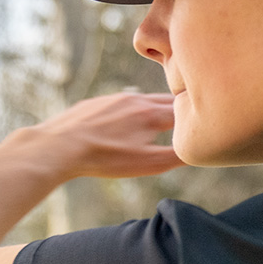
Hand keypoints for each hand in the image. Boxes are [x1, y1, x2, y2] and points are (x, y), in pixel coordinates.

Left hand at [11, 91, 183, 178]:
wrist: (57, 147)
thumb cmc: (104, 158)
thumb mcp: (148, 164)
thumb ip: (177, 155)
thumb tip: (198, 149)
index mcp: (152, 113)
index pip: (185, 109)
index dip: (196, 115)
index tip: (205, 120)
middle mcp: (135, 99)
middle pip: (166, 100)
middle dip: (180, 108)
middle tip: (190, 116)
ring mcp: (113, 98)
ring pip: (143, 100)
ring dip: (155, 109)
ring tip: (161, 121)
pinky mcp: (95, 103)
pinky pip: (121, 103)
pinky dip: (131, 111)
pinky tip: (125, 125)